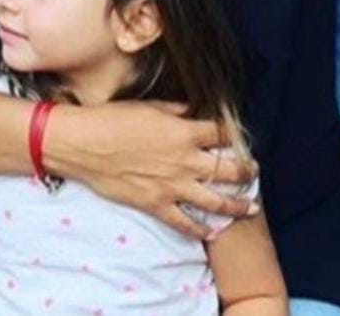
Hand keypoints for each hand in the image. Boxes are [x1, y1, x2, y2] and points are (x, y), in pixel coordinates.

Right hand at [46, 101, 258, 240]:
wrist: (85, 143)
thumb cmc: (114, 119)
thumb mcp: (149, 106)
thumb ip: (176, 111)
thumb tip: (192, 112)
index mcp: (184, 132)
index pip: (222, 134)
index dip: (235, 136)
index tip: (240, 138)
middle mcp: (184, 160)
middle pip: (228, 169)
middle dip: (247, 171)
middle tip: (254, 172)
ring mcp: (172, 186)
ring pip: (215, 200)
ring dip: (237, 205)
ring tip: (251, 208)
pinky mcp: (156, 205)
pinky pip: (185, 223)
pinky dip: (201, 230)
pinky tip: (212, 233)